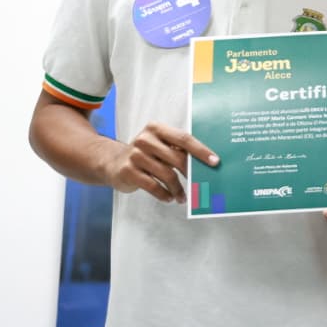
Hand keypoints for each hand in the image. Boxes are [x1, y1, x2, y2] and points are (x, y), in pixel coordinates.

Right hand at [103, 122, 218, 203]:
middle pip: (177, 158)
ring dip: (178, 188)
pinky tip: (170, 198)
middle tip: (201, 184)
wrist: (111, 161)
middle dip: (192, 173)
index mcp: (157, 129)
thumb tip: (205, 165)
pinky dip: (165, 194)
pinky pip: (153, 186)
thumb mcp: (159, 145)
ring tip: (184, 197)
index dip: (201, 151)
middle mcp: (145, 139)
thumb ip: (177, 150)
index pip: (184, 138)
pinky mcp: (128, 171)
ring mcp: (135, 155)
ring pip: (166, 174)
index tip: (215, 162)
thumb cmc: (145, 154)